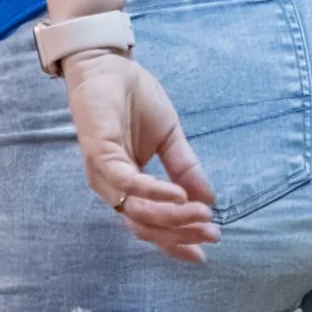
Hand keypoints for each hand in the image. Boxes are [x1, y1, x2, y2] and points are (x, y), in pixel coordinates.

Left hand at [61, 46, 218, 262]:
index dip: (178, 240)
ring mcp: (103, 173)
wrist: (109, 64)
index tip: (208, 246)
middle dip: (181, 233)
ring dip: (172, 217)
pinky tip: (177, 195)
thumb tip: (210, 199)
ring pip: (137, 211)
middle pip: (145, 226)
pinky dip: (153, 193)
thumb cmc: (133, 98)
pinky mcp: (99, 154)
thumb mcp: (170, 138)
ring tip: (201, 214)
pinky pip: (127, 183)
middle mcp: (113, 187)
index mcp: (129, 186)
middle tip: (212, 232)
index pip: (151, 224)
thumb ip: (186, 169)